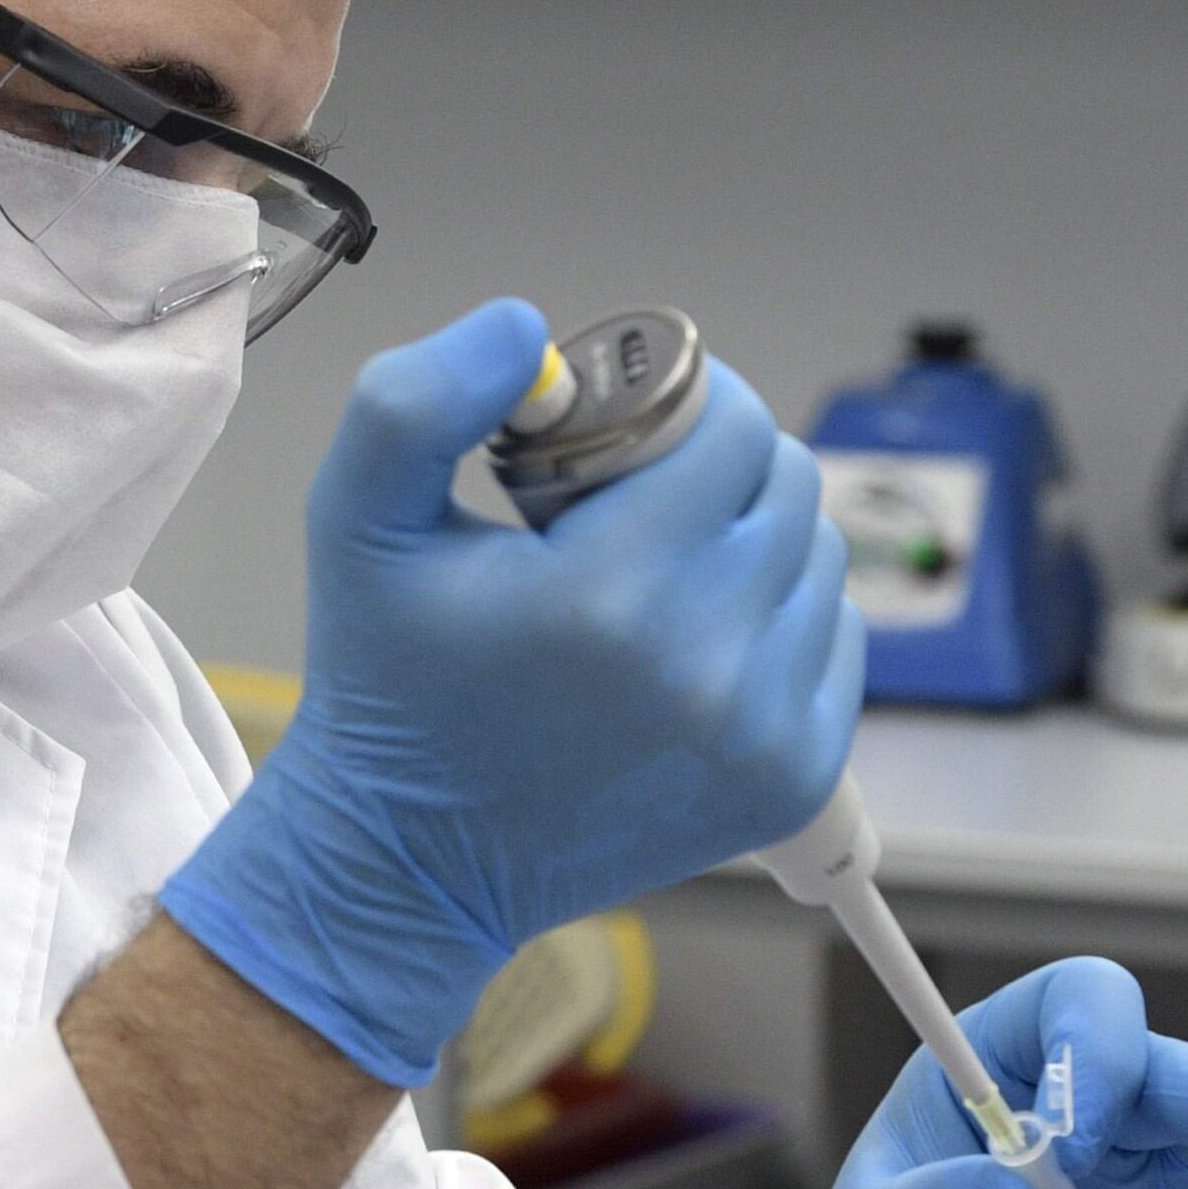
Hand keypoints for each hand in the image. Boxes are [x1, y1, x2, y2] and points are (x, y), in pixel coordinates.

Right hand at [159, 299, 859, 1083]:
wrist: (413, 859)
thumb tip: (528, 329)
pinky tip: (689, 637)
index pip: (733, 427)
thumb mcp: (355, 520)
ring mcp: (763, 731)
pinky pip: (832, 641)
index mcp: (610, 591)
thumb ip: (419, 400)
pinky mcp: (792, 777)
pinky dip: (776, 618)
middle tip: (623, 500)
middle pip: (786, 483)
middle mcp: (708, 664)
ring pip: (817, 557)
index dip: (681, 401)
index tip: (619, 428)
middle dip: (714, 465)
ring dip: (747, 538)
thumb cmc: (391, 685)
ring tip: (650, 573)